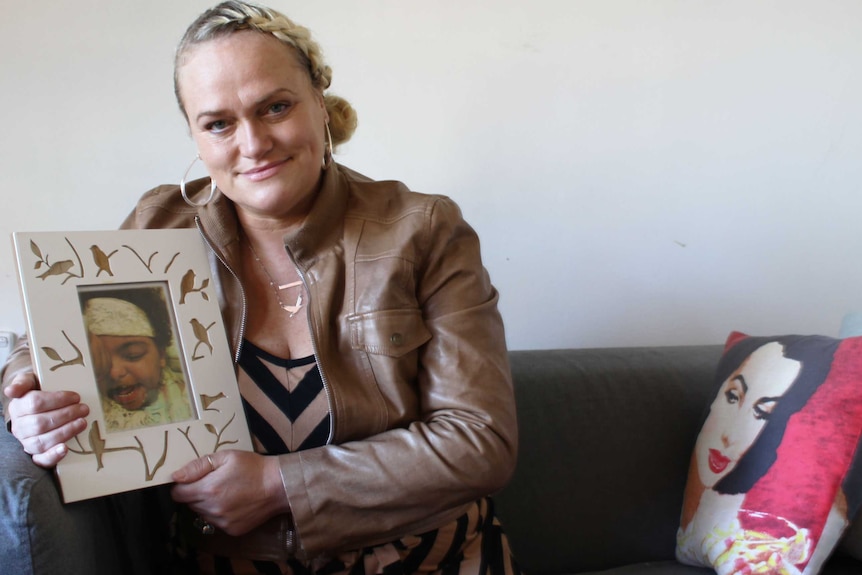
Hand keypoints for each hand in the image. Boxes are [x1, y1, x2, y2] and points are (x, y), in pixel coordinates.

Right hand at [4, 371, 88, 467]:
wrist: (38, 406)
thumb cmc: (38, 392)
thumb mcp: (30, 381)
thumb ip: (22, 382)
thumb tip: (10, 391)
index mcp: (18, 407)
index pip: (35, 404)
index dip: (57, 400)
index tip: (76, 397)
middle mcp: (19, 427)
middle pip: (40, 423)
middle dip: (65, 415)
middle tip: (84, 409)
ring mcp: (26, 442)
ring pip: (42, 441)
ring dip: (65, 432)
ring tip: (82, 422)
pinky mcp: (36, 454)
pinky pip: (40, 460)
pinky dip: (53, 456)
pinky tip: (65, 449)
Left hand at [171, 450, 289, 535]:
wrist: (278, 486)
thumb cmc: (253, 467)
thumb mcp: (226, 457)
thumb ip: (198, 466)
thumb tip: (175, 476)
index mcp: (208, 489)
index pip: (178, 494)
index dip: (182, 485)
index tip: (193, 479)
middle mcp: (212, 509)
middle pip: (189, 504)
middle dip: (196, 493)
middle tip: (214, 482)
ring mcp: (222, 522)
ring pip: (202, 514)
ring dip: (207, 504)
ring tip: (226, 492)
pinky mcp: (232, 530)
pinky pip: (216, 522)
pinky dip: (220, 513)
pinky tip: (234, 503)